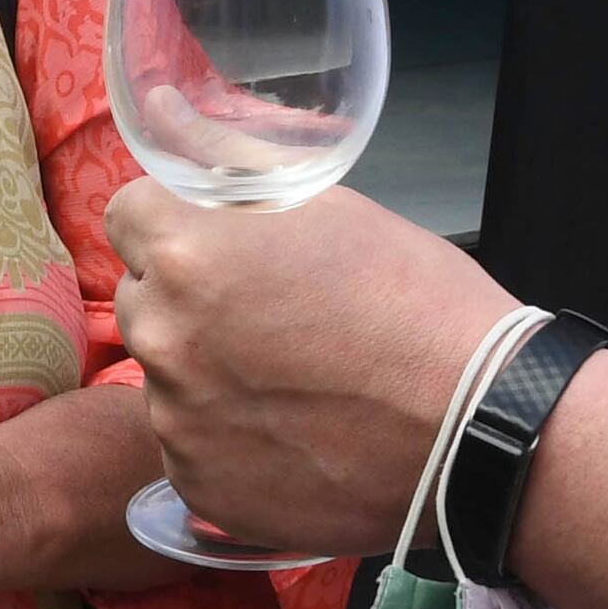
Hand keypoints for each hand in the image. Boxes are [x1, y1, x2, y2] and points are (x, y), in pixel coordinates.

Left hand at [108, 181, 511, 560]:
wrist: (479, 428)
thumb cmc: (418, 305)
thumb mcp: (331, 209)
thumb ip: (234, 171)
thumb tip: (168, 122)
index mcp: (187, 253)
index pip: (128, 217)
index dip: (176, 227)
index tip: (220, 247)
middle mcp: (163, 337)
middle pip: (143, 299)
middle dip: (190, 301)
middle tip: (271, 319)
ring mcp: (176, 420)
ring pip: (167, 378)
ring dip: (209, 376)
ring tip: (296, 386)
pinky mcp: (199, 486)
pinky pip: (192, 448)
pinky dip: (229, 442)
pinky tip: (295, 436)